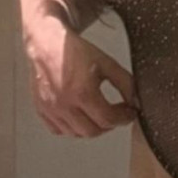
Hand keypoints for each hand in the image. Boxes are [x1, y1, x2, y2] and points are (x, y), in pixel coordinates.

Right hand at [25, 19, 139, 136]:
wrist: (46, 44)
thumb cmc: (74, 51)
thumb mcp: (107, 63)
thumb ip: (125, 83)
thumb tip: (136, 100)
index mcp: (82, 93)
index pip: (108, 119)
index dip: (123, 118)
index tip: (129, 113)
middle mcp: (64, 105)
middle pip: (92, 131)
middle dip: (109, 125)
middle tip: (116, 114)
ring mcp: (51, 109)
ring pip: (76, 133)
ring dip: (91, 128)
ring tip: (99, 115)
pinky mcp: (41, 110)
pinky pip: (58, 130)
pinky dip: (71, 128)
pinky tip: (79, 116)